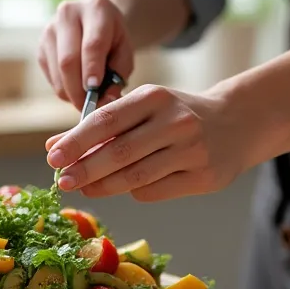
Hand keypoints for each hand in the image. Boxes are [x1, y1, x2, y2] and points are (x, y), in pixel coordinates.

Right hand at [38, 0, 133, 110]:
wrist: (95, 20)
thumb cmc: (114, 39)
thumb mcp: (125, 52)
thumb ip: (118, 75)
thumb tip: (105, 102)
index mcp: (96, 9)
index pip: (92, 44)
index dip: (92, 70)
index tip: (95, 92)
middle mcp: (69, 14)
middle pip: (68, 59)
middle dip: (78, 89)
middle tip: (90, 108)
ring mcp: (50, 29)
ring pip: (57, 70)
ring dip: (71, 92)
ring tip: (87, 98)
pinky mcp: (41, 45)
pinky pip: (50, 76)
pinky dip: (63, 88)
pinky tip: (76, 86)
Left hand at [46, 82, 257, 201]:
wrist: (237, 123)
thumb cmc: (176, 115)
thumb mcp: (142, 108)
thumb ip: (101, 125)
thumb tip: (54, 145)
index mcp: (156, 97)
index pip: (107, 120)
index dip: (76, 141)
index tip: (53, 156)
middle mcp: (175, 122)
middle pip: (119, 152)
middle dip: (85, 169)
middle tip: (62, 181)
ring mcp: (192, 151)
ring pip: (136, 176)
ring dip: (104, 186)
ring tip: (83, 188)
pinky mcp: (203, 177)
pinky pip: (155, 191)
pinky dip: (134, 191)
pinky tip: (125, 187)